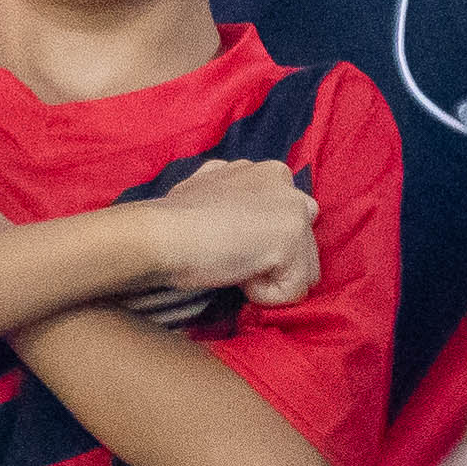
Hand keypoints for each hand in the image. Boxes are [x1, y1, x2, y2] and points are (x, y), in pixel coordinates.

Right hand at [136, 151, 321, 306]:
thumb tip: (246, 225)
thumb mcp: (212, 192)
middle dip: (276, 259)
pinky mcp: (292, 239)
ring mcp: (293, 208)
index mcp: (268, 170)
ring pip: (304, 269)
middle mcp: (287, 181)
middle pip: (304, 243)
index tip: (229, 241)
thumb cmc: (174, 218)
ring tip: (232, 264)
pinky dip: (264, 295)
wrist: (162, 232)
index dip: (261, 242)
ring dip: (270, 278)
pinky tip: (235, 273)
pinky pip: (292, 291)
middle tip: (232, 255)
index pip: (288, 220)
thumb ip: (239, 200)